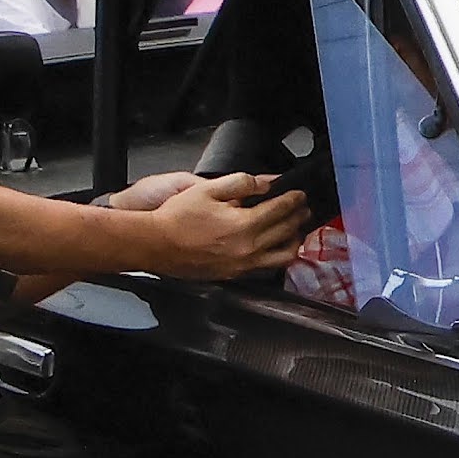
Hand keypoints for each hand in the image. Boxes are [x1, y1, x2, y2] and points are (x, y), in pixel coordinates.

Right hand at [134, 170, 312, 281]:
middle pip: (286, 232)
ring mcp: (241, 265)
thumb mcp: (208, 189)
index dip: (293, 198)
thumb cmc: (176, 217)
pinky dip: (277, 255)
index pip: (280, 210)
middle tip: (304, 207)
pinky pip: (266, 267)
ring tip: (297, 229)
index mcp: (243, 225)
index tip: (299, 193)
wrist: (154, 244)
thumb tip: (266, 182)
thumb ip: (242, 182)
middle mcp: (247, 249)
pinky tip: (275, 247)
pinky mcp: (233, 274)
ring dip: (294, 240)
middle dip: (299, 217)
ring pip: (282, 256)